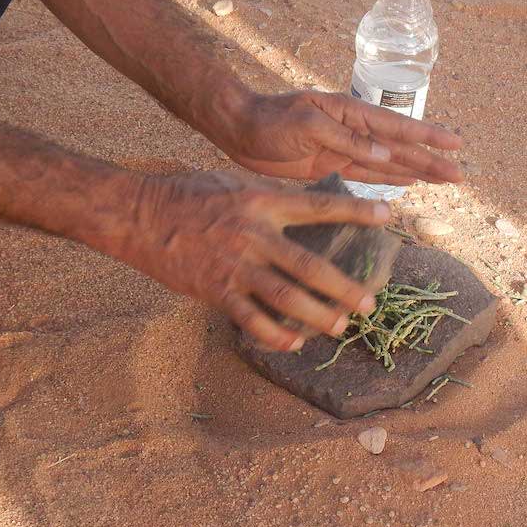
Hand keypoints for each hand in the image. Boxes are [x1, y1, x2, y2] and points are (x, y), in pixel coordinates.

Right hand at [121, 170, 388, 350]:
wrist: (138, 215)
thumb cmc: (188, 194)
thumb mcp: (235, 184)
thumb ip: (270, 197)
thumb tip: (307, 204)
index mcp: (262, 203)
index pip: (319, 207)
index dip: (356, 211)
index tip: (388, 215)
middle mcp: (254, 235)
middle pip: (310, 266)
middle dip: (344, 288)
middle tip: (369, 303)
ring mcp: (235, 266)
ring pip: (286, 298)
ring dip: (318, 316)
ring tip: (341, 326)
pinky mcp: (215, 290)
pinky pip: (252, 320)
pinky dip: (276, 335)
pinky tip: (295, 343)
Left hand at [200, 87, 463, 185]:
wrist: (240, 129)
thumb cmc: (270, 119)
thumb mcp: (308, 124)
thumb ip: (346, 141)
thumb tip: (384, 157)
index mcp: (351, 113)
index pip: (398, 127)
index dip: (428, 137)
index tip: (456, 144)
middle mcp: (354, 131)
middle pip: (401, 149)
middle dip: (431, 161)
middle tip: (460, 175)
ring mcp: (344, 149)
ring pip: (390, 164)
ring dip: (417, 172)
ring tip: (444, 180)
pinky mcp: (331, 166)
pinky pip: (368, 175)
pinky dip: (390, 180)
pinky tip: (409, 184)